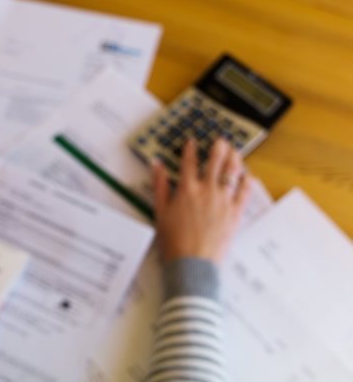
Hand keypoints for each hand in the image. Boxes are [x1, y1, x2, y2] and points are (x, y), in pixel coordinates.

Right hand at [152, 138, 252, 263]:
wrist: (192, 263)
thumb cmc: (174, 241)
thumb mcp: (160, 211)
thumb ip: (159, 185)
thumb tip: (156, 166)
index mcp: (187, 190)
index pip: (189, 162)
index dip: (191, 149)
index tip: (193, 142)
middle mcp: (206, 191)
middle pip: (215, 161)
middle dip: (219, 147)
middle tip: (221, 140)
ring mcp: (223, 201)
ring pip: (232, 172)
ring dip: (234, 158)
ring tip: (235, 151)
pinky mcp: (235, 213)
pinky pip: (244, 191)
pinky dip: (247, 181)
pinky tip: (247, 176)